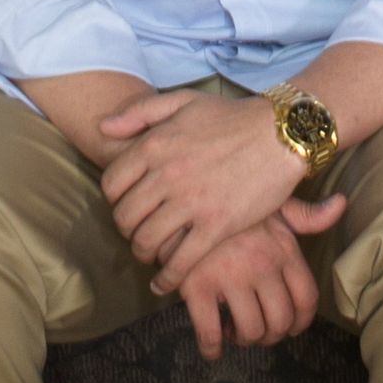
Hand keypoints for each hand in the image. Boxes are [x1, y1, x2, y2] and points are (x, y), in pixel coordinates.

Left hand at [99, 91, 311, 289]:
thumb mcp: (184, 100)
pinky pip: (179, 262)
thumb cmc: (232, 116)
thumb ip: (140, 112)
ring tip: (152, 253)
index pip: (112, 183)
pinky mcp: (215, 226)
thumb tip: (103, 128)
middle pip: (126, 217)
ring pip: (147, 241)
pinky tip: (165, 282)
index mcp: (156, 144)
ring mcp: (191, 202)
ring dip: (144, 253)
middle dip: (128, 229)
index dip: (115, 199)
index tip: (127, 204)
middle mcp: (167, 174)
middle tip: (139, 230)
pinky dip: (167, 278)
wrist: (279, 134)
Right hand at [173, 205, 343, 359]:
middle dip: (270, 334)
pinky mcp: (198, 286)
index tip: (289, 328)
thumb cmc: (233, 202)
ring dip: (243, 339)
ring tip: (233, 327)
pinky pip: (211, 334)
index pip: (306, 299)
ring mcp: (231, 276)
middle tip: (256, 328)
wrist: (184, 195)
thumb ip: (307, 214)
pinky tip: (212, 344)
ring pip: (251, 331)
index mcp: (284, 248)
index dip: (300, 322)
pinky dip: (212, 348)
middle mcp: (262, 265)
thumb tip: (340, 204)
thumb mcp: (274, 203)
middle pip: (280, 322)